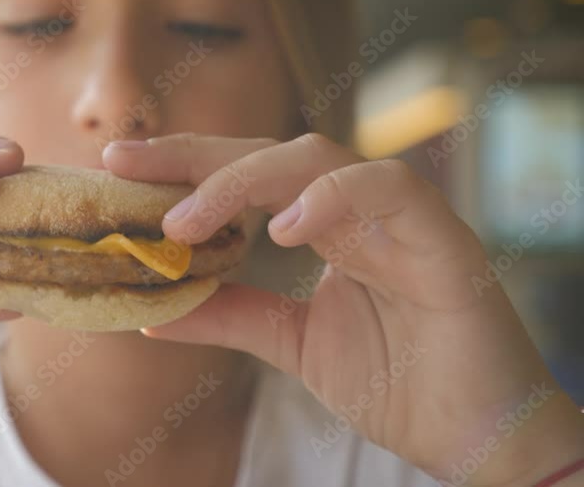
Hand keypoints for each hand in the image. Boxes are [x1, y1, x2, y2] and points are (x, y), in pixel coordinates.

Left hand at [104, 133, 583, 485]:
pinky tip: (280, 231)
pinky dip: (330, 200)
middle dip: (193, 153)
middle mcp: (357, 211)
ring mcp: (399, 217)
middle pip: (269, 153)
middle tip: (124, 161)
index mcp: (325, 227)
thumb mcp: (291, 343)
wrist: (472, 435)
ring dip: (243, 180)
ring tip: (186, 220)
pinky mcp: (442, 238)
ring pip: (318, 158)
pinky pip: (386, 190)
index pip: (246, 177)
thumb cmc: (396, 383)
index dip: (184, 165)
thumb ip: (231, 315)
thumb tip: (153, 308)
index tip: (117, 165)